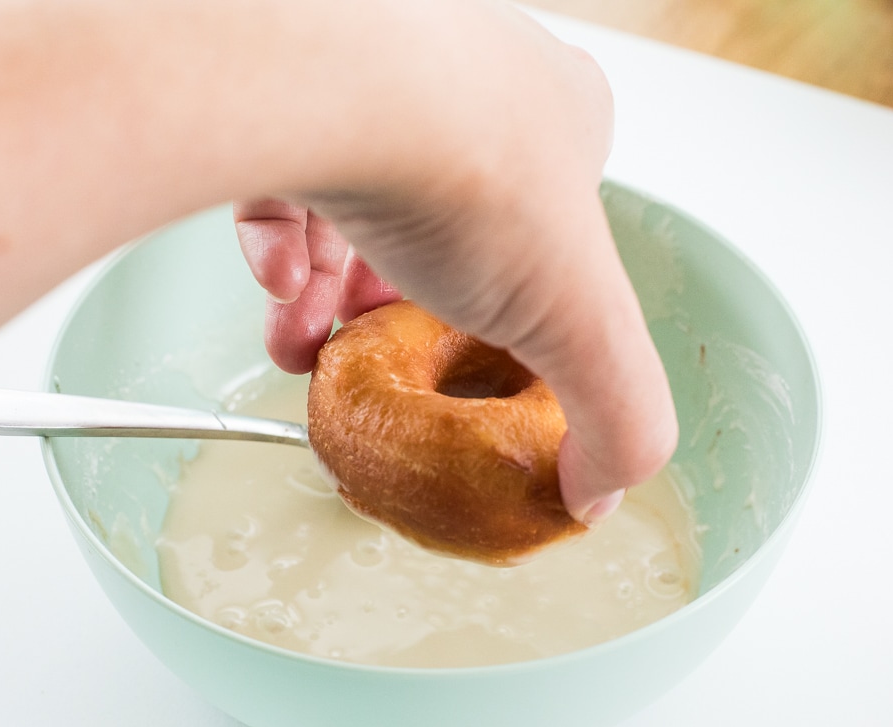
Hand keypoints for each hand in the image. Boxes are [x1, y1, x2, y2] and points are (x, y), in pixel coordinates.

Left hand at [235, 9, 677, 523]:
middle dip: (402, 304)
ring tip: (304, 346)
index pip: (546, 224)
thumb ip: (617, 419)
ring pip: (352, 200)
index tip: (467, 354)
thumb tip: (597, 494)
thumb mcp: (580, 326)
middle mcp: (472, 78)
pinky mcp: (284, 75)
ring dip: (329, 290)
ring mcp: (375, 67)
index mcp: (560, 119)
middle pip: (440, 217)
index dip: (510, 302)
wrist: (332, 84)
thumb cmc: (468, 180)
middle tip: (370, 358)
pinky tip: (274, 283)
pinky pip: (282, 167)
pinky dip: (279, 237)